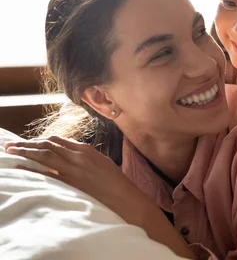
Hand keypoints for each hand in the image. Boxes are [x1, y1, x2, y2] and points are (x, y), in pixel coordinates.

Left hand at [4, 136, 153, 226]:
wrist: (123, 197)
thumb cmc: (116, 182)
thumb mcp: (102, 162)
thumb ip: (86, 156)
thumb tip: (71, 154)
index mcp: (86, 150)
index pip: (59, 141)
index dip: (42, 141)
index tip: (31, 143)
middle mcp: (77, 157)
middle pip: (48, 146)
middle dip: (28, 144)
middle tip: (11, 144)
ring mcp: (72, 170)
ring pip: (44, 155)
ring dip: (25, 152)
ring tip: (11, 150)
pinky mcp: (69, 183)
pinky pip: (46, 173)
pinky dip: (31, 169)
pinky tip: (20, 167)